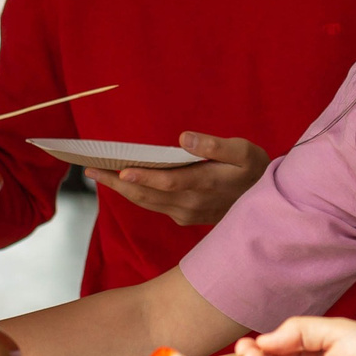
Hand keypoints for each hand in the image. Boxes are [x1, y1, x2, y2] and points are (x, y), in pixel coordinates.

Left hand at [88, 132, 268, 225]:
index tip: (120, 170)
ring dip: (121, 190)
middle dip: (117, 182)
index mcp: (205, 183)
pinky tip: (123, 183)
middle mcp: (192, 203)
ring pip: (147, 203)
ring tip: (97, 174)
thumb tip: (184, 138)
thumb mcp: (243, 151)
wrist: (266, 204)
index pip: (168, 181)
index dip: (143, 177)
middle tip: (89, 169)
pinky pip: (154, 206)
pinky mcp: (186, 217)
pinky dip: (136, 195)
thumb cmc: (254, 169)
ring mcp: (187, 213)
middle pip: (147, 195)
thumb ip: (215, 146)